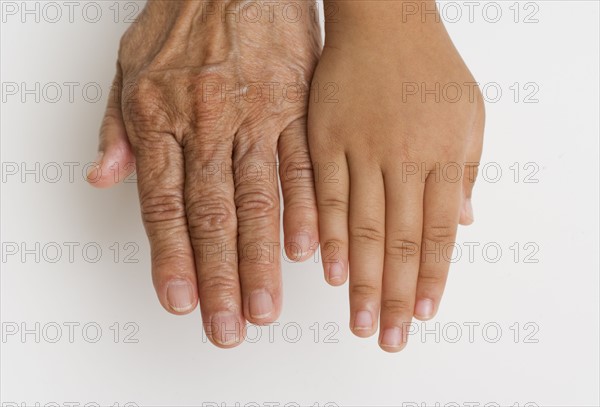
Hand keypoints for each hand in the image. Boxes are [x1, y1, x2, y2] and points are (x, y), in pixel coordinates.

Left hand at [87, 0, 320, 346]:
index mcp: (160, 117)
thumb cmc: (183, 18)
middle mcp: (208, 123)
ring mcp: (257, 116)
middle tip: (226, 325)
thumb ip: (114, 127)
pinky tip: (307, 250)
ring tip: (263, 306)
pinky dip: (305, 209)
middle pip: (212, 216)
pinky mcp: (296, 106)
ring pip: (258, 200)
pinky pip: (301, 165)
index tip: (182, 300)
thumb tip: (103, 179)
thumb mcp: (127, 65)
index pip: (164, 205)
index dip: (173, 258)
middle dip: (219, 278)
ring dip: (261, 260)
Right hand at [308, 0, 484, 351]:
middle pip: (400, 241)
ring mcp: (361, 150)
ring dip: (363, 279)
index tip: (425, 315)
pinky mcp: (325, 139)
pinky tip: (330, 269)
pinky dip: (327, 235)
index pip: (438, 233)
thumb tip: (463, 223)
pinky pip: (325, 194)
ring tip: (361, 320)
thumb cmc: (428, 66)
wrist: (384, 19)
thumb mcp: (469, 112)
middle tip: (389, 337)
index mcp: (442, 155)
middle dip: (396, 295)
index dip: (432, 278)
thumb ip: (465, 169)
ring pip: (362, 227)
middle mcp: (403, 159)